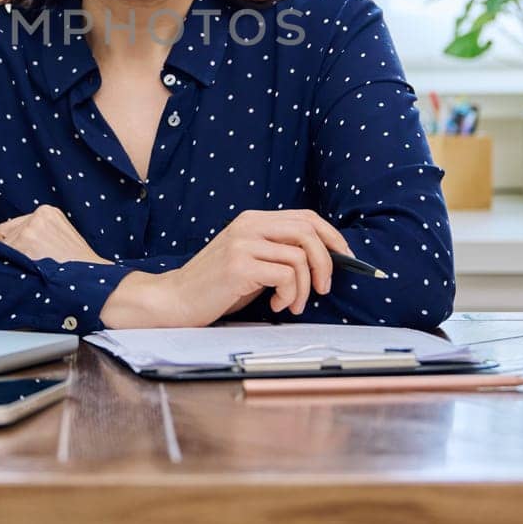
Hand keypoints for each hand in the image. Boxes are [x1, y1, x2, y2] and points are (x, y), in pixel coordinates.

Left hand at [0, 205, 110, 265]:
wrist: (89, 279)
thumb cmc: (76, 265)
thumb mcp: (61, 237)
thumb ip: (39, 234)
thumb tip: (10, 244)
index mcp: (47, 212)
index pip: (14, 227)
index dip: (16, 245)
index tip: (25, 258)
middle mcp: (37, 216)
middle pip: (5, 236)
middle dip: (13, 253)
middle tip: (31, 267)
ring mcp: (29, 229)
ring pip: (3, 248)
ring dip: (13, 262)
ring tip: (33, 272)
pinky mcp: (24, 243)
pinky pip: (4, 258)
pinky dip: (12, 268)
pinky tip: (29, 274)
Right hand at [99, 209, 351, 327]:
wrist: (176, 299)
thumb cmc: (217, 285)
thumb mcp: (251, 260)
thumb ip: (278, 251)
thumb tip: (325, 259)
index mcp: (253, 220)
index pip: (305, 217)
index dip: (331, 236)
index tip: (345, 258)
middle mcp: (249, 225)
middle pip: (308, 231)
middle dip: (326, 262)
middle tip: (324, 288)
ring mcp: (243, 244)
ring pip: (300, 256)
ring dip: (305, 287)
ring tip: (291, 304)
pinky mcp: (239, 266)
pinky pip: (286, 275)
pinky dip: (289, 295)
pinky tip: (275, 306)